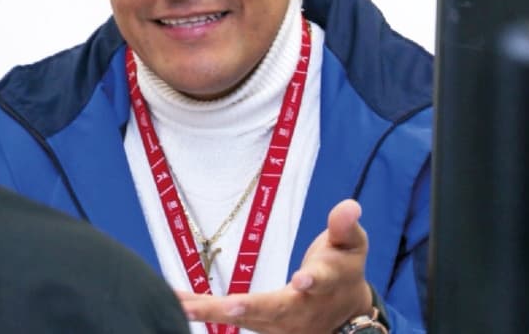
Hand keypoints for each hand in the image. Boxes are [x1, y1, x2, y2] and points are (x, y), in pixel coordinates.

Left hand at [177, 199, 373, 332]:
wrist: (347, 315)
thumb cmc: (343, 270)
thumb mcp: (352, 246)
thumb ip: (346, 227)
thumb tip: (350, 206)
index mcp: (326, 284)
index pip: (320, 281)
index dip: (312, 280)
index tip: (301, 280)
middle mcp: (300, 308)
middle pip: (273, 309)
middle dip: (249, 309)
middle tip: (227, 307)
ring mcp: (279, 323)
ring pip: (243, 318)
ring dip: (211, 312)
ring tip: (181, 304)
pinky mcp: (260, 326)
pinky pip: (227, 319)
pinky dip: (203, 312)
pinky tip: (177, 304)